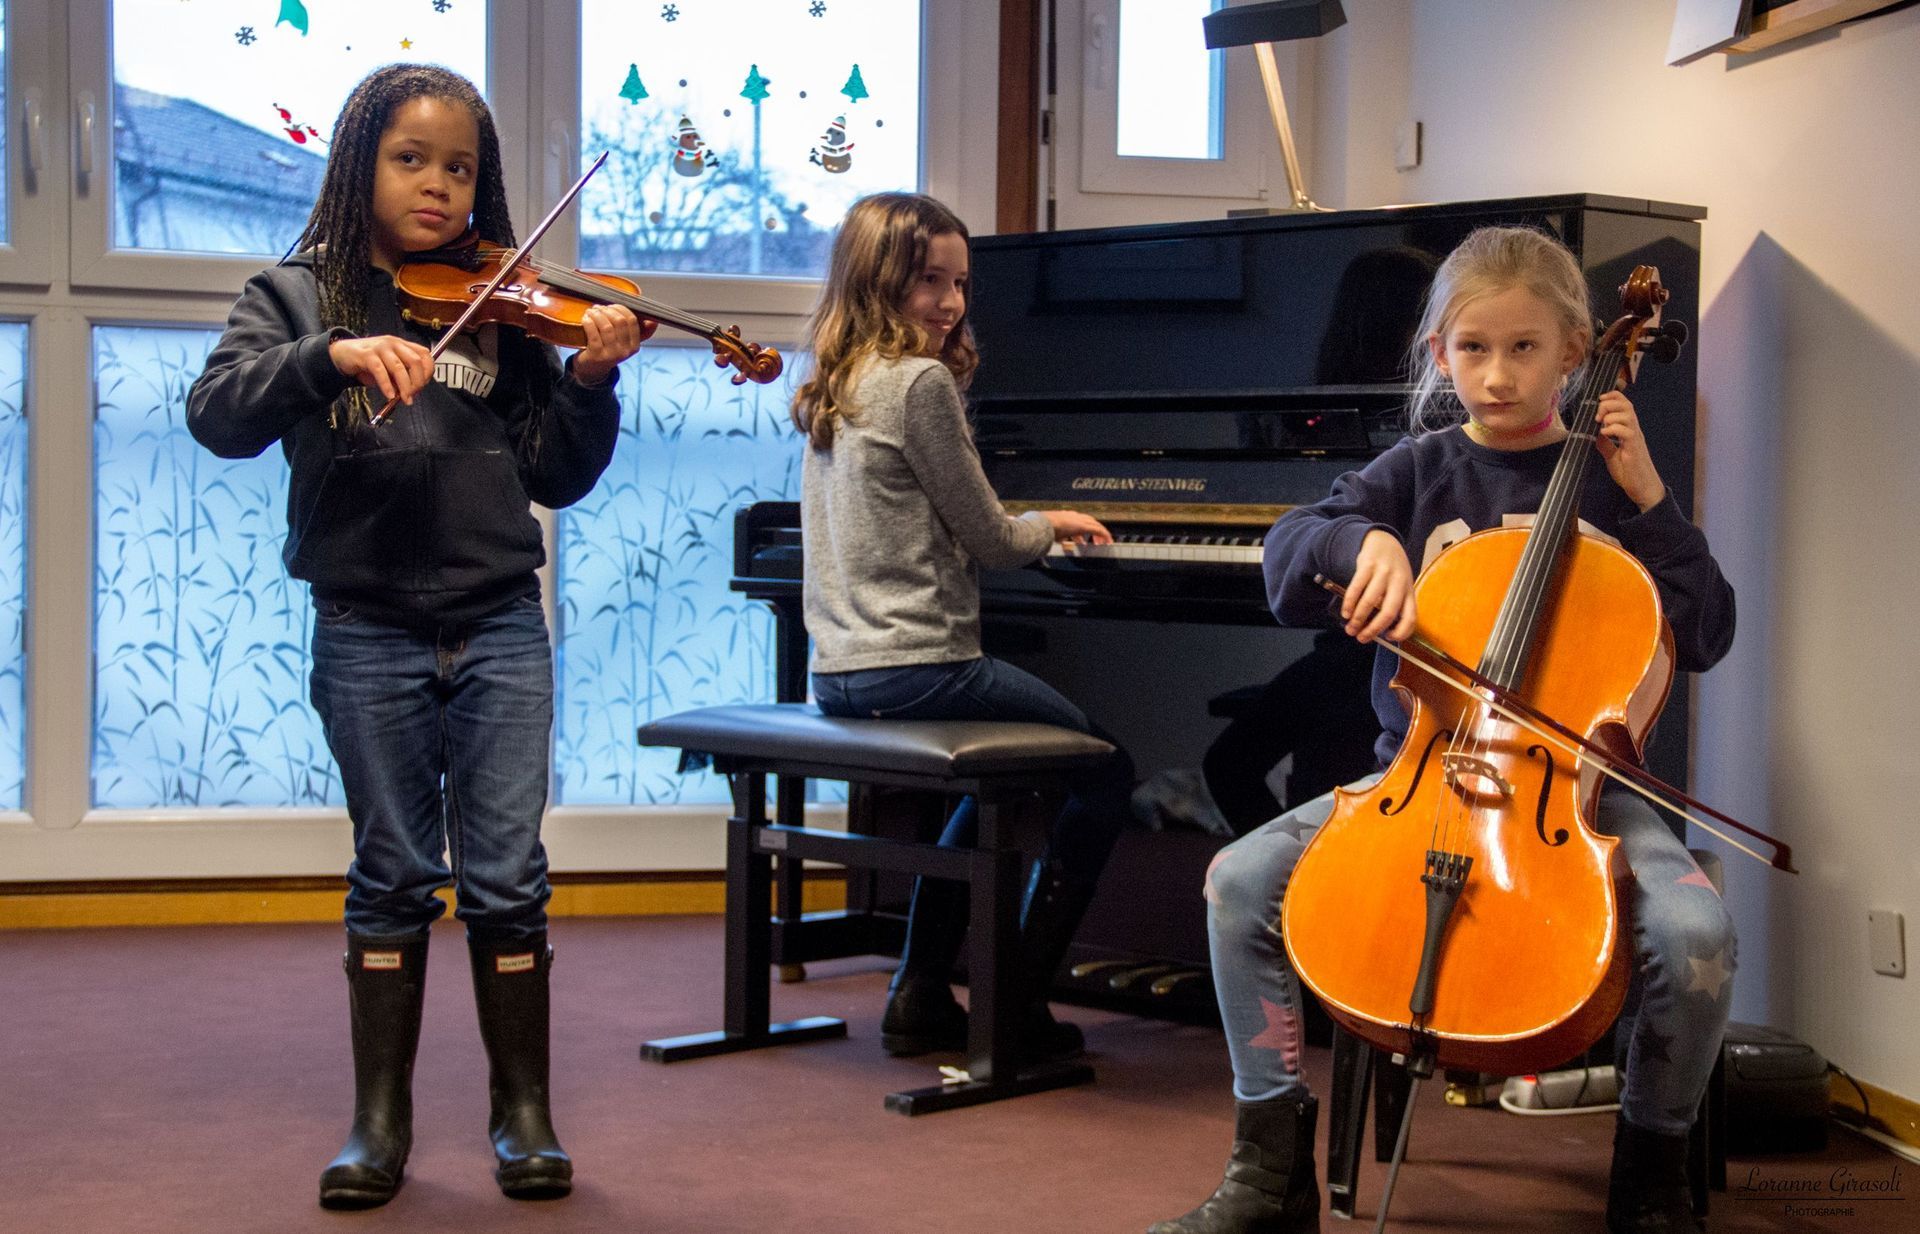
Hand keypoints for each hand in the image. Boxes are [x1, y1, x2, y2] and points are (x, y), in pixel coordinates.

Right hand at [329, 334, 433, 406]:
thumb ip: (400, 378)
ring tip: (405, 399)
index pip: (425, 355)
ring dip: (405, 387)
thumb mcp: (389, 369)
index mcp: (402, 345)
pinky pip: (380, 371)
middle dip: (418, 381)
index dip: (428, 372)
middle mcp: (393, 343)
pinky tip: (389, 395)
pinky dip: (387, 385)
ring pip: (399, 367)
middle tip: (414, 395)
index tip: (423, 386)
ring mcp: (380, 348)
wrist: (342, 353)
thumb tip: (411, 393)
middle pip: (415, 361)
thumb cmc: (368, 362)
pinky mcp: (366, 355)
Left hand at [571, 304, 644, 384]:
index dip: (620, 308)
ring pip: (606, 326)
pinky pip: (593, 333)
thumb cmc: (608, 350)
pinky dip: (588, 322)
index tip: (610, 306)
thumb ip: (638, 332)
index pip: (632, 320)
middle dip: (607, 310)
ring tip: (591, 312)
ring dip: (596, 315)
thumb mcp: (625, 343)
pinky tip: (585, 318)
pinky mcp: (596, 356)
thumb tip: (653, 321)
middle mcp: (625, 351)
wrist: (592, 370)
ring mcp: (611, 354)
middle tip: (598, 308)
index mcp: (634, 346)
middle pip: (619, 321)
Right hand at [1041, 509, 1112, 547]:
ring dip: (1100, 533)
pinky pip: (1098, 530)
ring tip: (1103, 542)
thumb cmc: (1043, 529)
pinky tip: (1108, 542)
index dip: (1082, 530)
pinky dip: (1104, 535)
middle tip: (1096, 541)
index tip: (1082, 539)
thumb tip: (1053, 544)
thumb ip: (1054, 538)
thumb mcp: (1050, 533)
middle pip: (1089, 521)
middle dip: (1094, 531)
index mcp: (1065, 516)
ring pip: (1095, 524)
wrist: (1044, 524)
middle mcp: (1074, 516)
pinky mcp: (1084, 526)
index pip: (1078, 521)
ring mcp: (1079, 520)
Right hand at [1345, 528, 1415, 643]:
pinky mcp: (1368, 565)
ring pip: (1370, 601)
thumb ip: (1392, 604)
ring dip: (1358, 619)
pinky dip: (1349, 603)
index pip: (1411, 617)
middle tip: (1361, 638)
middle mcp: (1400, 582)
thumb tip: (1375, 630)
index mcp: (1410, 591)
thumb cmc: (1392, 571)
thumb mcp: (1400, 586)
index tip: (1388, 638)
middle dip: (1373, 629)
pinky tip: (1345, 612)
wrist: (1384, 542)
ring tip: (1350, 628)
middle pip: (1389, 612)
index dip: (1401, 632)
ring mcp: (1384, 572)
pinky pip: (1356, 588)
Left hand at [1592, 390, 1666, 511]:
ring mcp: (1635, 439)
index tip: (1599, 399)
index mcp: (1628, 430)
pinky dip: (1614, 429)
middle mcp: (1634, 431)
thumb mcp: (1611, 456)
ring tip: (1601, 425)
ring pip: (1628, 415)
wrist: (1643, 488)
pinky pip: (1628, 432)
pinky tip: (1604, 434)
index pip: (1625, 405)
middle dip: (1609, 404)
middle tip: (1597, 416)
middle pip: (1627, 405)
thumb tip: (1595, 433)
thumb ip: (1604, 444)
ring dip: (1611, 415)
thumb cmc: (1629, 472)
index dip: (1613, 397)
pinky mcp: (1635, 449)